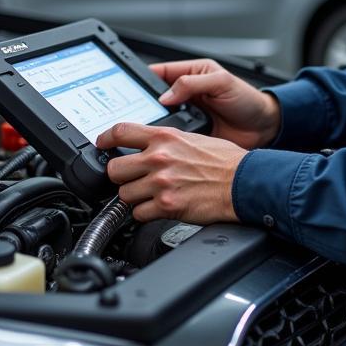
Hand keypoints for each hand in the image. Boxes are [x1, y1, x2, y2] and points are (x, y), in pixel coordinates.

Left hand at [96, 123, 245, 223]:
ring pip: (124, 194)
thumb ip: (166, 142)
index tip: (101, 144)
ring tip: (148, 195)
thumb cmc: (225, 161)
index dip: (104, 139)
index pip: (121, 132)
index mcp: (164, 137)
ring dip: (133, 197)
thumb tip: (149, 147)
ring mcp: (161, 183)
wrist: (243, 182)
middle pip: (114, 168)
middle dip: (120, 176)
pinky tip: (157, 208)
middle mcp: (159, 158)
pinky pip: (138, 214)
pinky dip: (145, 214)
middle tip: (130, 178)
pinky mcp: (167, 206)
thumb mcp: (192, 138)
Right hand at [150, 58, 281, 149]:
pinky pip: (172, 138)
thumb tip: (165, 95)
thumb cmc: (247, 99)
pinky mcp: (190, 136)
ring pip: (160, 120)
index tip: (129, 90)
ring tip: (152, 131)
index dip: (142, 80)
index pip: (158, 73)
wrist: (264, 127)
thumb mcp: (222, 82)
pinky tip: (165, 145)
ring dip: (156, 126)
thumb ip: (192, 83)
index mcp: (190, 74)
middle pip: (154, 99)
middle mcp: (185, 95)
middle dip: (145, 106)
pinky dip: (167, 142)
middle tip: (138, 115)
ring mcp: (186, 116)